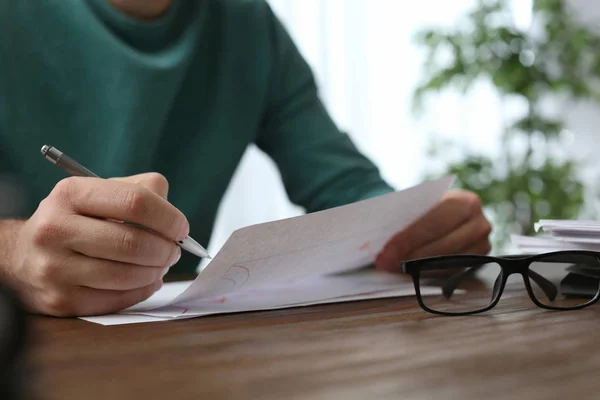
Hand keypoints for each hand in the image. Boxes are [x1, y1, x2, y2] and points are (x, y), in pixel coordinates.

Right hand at [9, 173, 187, 316]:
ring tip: (160, 264)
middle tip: (173, 250)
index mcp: (71, 194)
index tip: (181, 228)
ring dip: (156, 271)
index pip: (134, 202)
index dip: (168, 218)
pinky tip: (146, 280)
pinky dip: (142, 290)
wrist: (23, 255)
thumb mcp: (100, 192)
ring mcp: (55, 268)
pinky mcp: (61, 300)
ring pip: (127, 276)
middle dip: (166, 249)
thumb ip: (143, 191)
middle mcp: (56, 229)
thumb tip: (175, 221)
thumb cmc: (77, 219)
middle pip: (133, 243)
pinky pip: (117, 299)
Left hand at [375, 189, 491, 272]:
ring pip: (449, 261)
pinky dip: (430, 273)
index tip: (386, 251)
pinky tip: (411, 272)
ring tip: (394, 268)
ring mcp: (483, 243)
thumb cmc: (427, 207)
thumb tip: (381, 240)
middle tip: (386, 263)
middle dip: (412, 257)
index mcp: (464, 201)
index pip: (434, 223)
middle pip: (443, 245)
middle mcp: (480, 222)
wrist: (446, 210)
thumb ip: (407, 217)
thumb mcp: (420, 204)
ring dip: (419, 268)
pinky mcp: (479, 260)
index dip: (408, 239)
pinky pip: (453, 271)